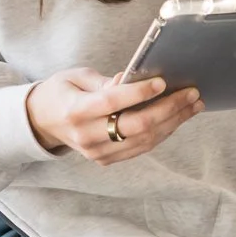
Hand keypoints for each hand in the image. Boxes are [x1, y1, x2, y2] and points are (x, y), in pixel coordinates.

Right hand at [25, 66, 203, 165]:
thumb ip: (104, 81)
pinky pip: (140, 148)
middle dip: (169, 109)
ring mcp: (97, 151)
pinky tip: (177, 118)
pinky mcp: (106, 159)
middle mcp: (87, 135)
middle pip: (136, 126)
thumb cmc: (61, 92)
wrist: (41, 122)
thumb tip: (132, 80)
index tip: (163, 81)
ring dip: (173, 122)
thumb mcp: (76, 76)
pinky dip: (162, 133)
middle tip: (191, 93)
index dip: (140, 93)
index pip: (113, 102)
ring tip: (193, 105)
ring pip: (144, 140)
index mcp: (76, 110)